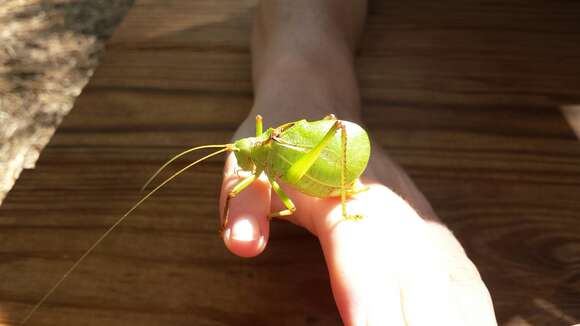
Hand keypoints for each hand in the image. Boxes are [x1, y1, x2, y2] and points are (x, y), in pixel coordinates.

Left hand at [219, 110, 496, 324]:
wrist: (313, 97)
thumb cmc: (275, 142)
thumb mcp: (246, 167)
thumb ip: (245, 207)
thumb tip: (243, 247)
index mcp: (345, 196)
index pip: (365, 271)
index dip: (372, 316)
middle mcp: (392, 209)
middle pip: (419, 283)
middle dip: (419, 325)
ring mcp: (414, 215)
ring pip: (449, 278)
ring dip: (457, 317)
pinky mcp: (426, 224)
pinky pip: (459, 271)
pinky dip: (470, 304)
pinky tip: (475, 322)